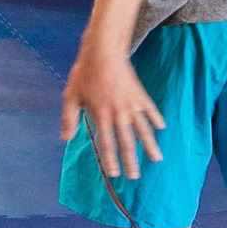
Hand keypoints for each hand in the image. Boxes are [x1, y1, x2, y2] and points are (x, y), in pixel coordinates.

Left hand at [60, 45, 163, 180]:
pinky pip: (150, 109)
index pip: (107, 143)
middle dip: (131, 161)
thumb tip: (65, 138)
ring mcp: (131, 104)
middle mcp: (118, 113)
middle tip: (135, 176)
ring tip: (157, 159)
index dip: (111, 160)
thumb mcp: (71, 95)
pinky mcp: (139, 94)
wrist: (102, 51)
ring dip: (150, 145)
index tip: (115, 174)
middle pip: (126, 141)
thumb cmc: (84, 73)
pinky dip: (156, 118)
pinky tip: (161, 128)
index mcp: (101, 115)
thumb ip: (69, 118)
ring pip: (143, 129)